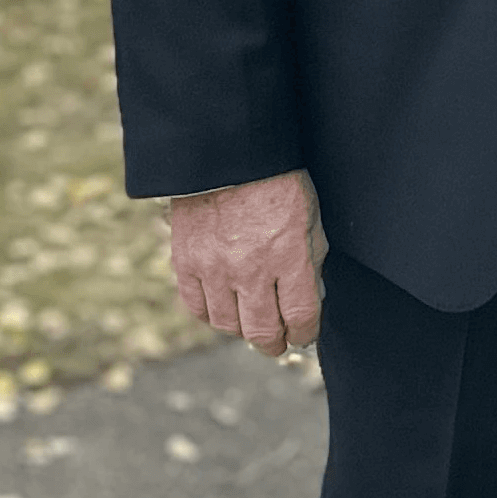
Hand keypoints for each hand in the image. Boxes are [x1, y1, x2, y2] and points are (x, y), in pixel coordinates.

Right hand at [171, 170, 323, 357]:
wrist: (228, 154)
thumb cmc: (277, 182)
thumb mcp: (310, 218)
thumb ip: (310, 262)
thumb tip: (310, 299)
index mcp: (289, 256)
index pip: (301, 317)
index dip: (305, 333)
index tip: (304, 333)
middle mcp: (251, 269)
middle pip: (262, 331)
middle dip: (275, 343)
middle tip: (278, 342)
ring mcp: (215, 268)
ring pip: (228, 325)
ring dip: (242, 330)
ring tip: (250, 322)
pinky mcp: (186, 262)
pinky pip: (197, 307)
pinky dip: (211, 314)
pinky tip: (223, 308)